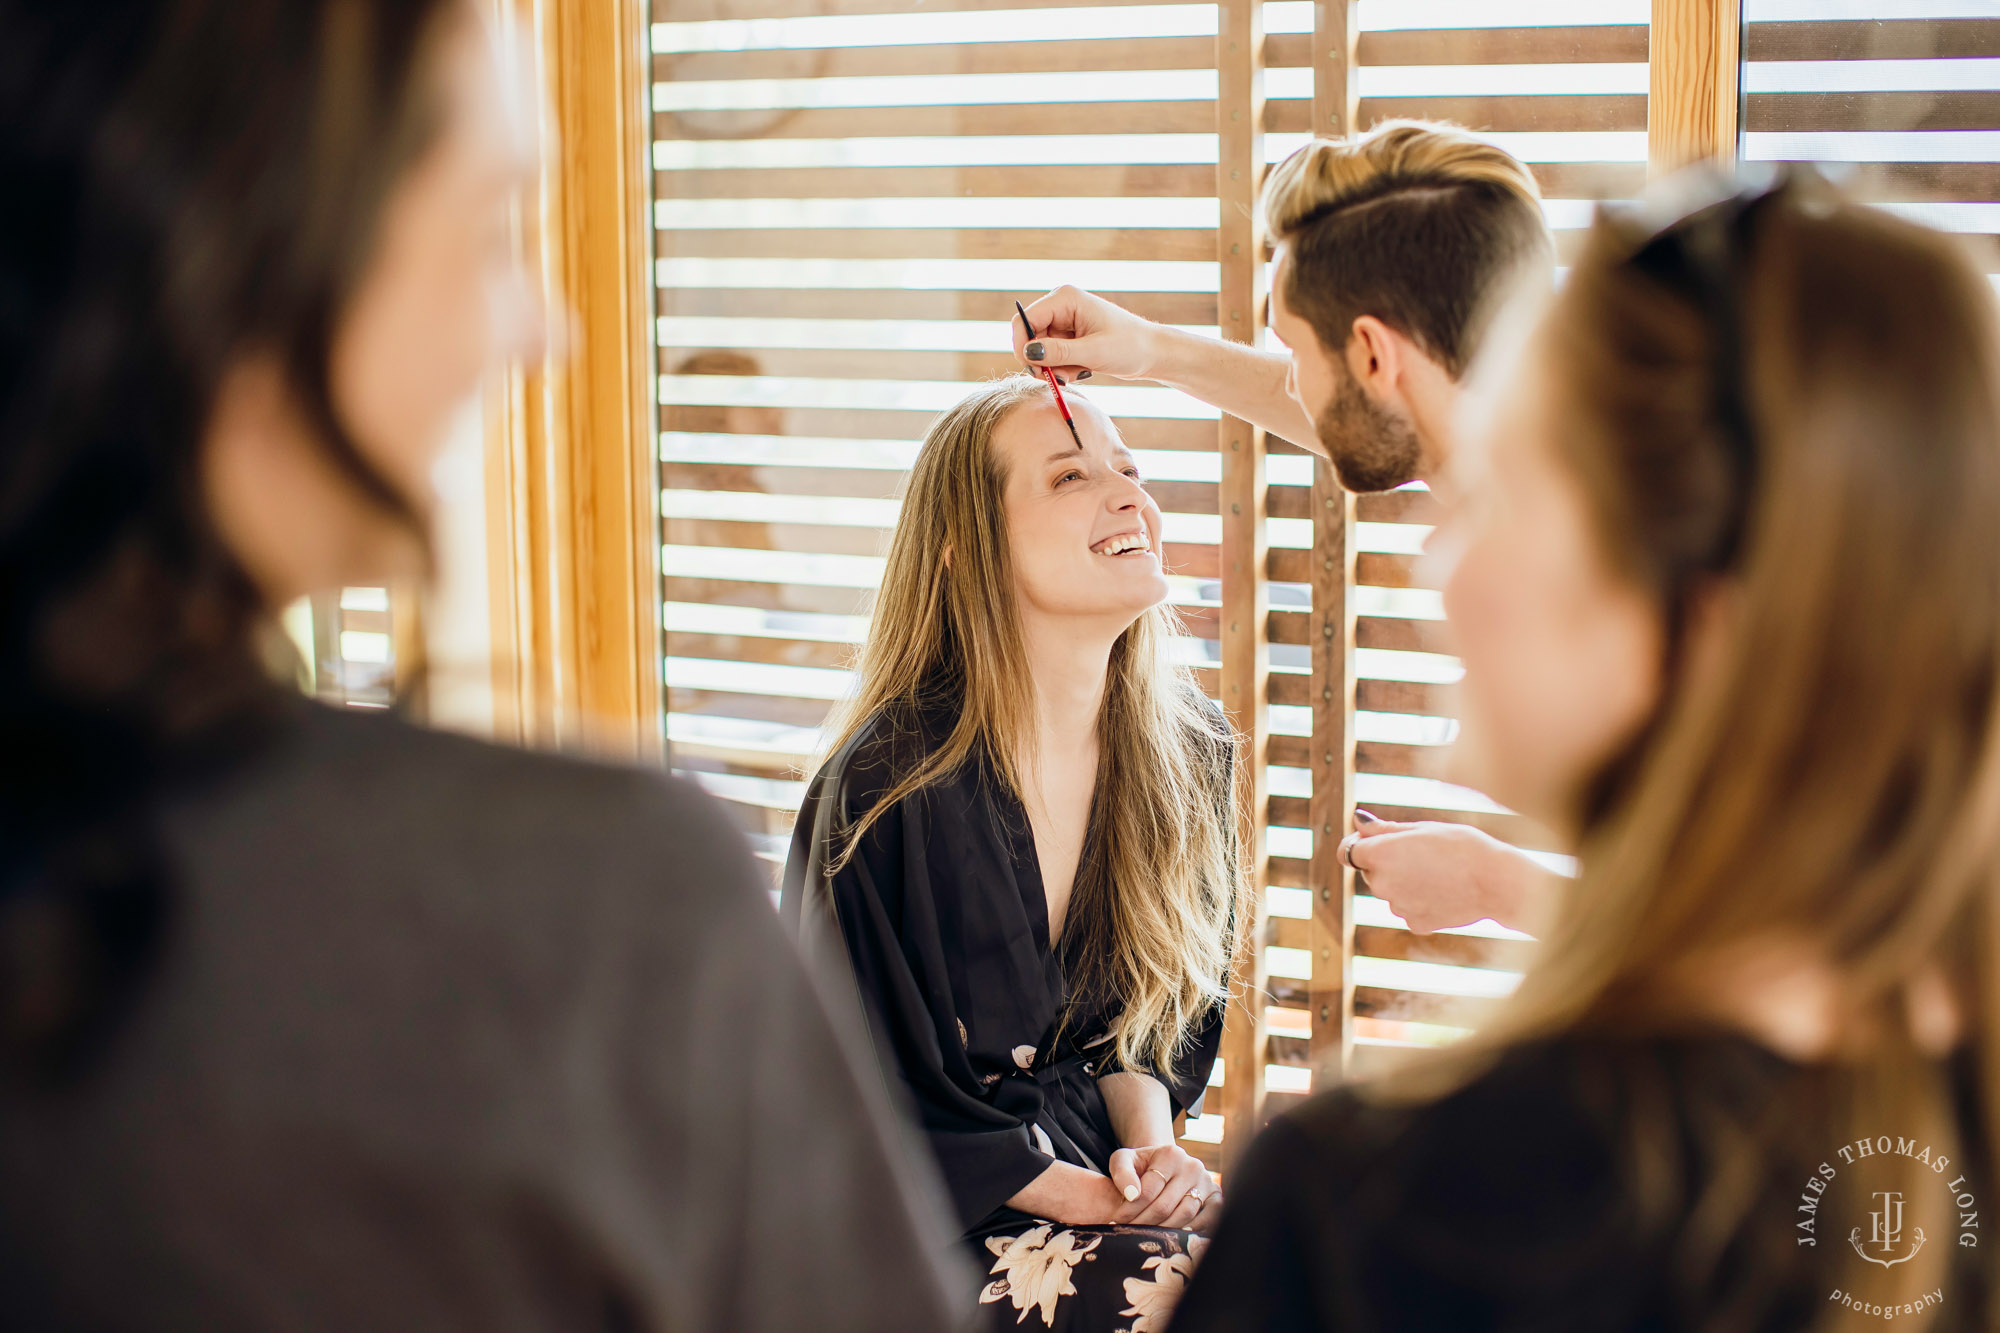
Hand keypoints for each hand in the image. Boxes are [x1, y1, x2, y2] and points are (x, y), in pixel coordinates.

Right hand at [1012, 286, 1164, 382]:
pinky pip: (1052, 356)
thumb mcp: (1093, 352)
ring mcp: (1064, 321)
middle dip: (1040, 361)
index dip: (1023, 346)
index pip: (1025, 320)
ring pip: (1040, 350)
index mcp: (1065, 298)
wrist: (1152, 353)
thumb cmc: (1130, 347)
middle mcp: (1060, 305)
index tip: (1034, 371)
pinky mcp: (1068, 337)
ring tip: (1078, 373)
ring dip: (1054, 367)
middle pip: (1029, 336)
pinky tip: (1082, 370)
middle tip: (1056, 379)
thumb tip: (1028, 352)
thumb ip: (1059, 352)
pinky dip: (1062, 368)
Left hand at [1107, 1142, 1217, 1230]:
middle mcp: (1193, 1166)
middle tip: (1129, 1233)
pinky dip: (1189, 1232)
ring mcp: (1207, 1182)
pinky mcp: (1216, 1198)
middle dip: (1143, 1223)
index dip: (1130, 1209)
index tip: (1117, 1220)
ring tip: (1145, 1236)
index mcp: (1170, 1154)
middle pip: (1166, 1205)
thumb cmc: (1141, 1166)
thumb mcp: (1124, 1160)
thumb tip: (1131, 1194)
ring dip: (1162, 1231)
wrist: (1164, 1167)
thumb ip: (1122, 1172)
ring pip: (1185, 1215)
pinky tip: (1171, 1237)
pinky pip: (1206, 1221)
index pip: (1149, 1189)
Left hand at [1337, 811, 1542, 934]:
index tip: (1376, 839)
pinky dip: (1420, 901)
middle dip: (1387, 862)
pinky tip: (1444, 890)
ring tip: (1439, 871)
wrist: (1494, 880)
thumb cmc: (1460, 846)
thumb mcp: (1421, 828)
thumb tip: (1357, 821)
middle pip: (1372, 872)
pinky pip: (1409, 909)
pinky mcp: (1416, 924)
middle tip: (1423, 853)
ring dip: (1404, 882)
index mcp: (1379, 855)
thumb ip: (1384, 829)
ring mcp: (1398, 907)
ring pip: (1391, 891)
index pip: (1348, 852)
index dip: (1359, 844)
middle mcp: (1382, 884)